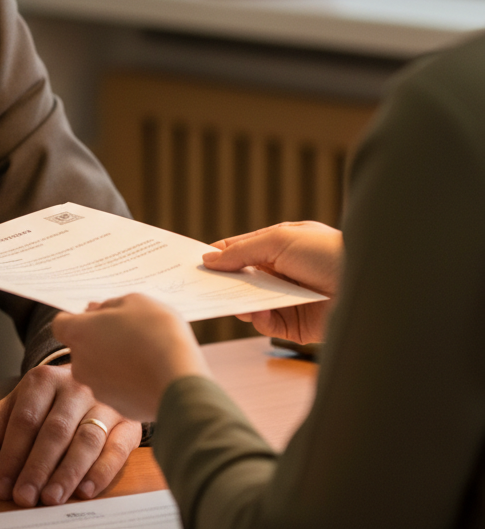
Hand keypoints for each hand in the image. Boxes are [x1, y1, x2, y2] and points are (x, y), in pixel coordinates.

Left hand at [0, 364, 140, 506]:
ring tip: (52, 498)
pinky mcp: (128, 422)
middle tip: (24, 498)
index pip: (24, 420)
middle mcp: (75, 386)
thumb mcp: (14, 410)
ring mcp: (105, 403)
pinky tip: (87, 490)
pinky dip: (102, 470)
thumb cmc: (48, 402)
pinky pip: (117, 447)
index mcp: (42, 380)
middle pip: (55, 430)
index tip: (1, 487)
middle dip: (37, 467)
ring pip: (86, 438)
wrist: (94, 377)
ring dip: (68, 472)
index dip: (11, 455)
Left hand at [53, 295, 207, 422]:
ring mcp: (98, 388)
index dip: (78, 318)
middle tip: (126, 332)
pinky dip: (127, 381)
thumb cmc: (157, 334)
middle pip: (81, 347)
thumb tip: (95, 311)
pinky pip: (117, 388)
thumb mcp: (135, 302)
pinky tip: (149, 372)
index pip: (61, 324)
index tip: (97, 317)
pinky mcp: (117, 407)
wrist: (180, 381)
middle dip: (98, 339)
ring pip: (99, 369)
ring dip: (113, 360)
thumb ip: (109, 305)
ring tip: (143, 352)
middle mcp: (81, 363)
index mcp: (79, 333)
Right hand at [203, 221, 342, 343]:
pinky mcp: (296, 324)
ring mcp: (288, 298)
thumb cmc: (328, 252)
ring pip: (250, 302)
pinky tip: (257, 313)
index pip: (240, 249)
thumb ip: (241, 251)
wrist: (370, 287)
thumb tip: (208, 259)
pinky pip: (266, 323)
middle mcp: (282, 271)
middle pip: (242, 278)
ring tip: (233, 301)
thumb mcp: (279, 240)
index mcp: (279, 245)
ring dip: (239, 302)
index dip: (218, 255)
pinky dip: (258, 319)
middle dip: (224, 281)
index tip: (194, 263)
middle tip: (202, 287)